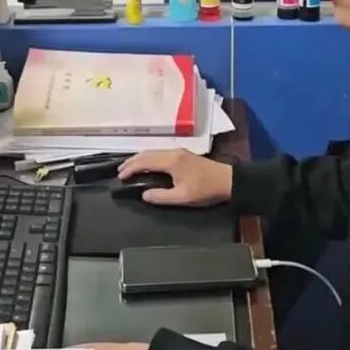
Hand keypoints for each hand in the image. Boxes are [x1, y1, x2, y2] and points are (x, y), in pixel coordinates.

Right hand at [118, 148, 232, 206]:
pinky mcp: (183, 154)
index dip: (130, 169)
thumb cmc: (206, 190)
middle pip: (147, 153)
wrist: (228, 181)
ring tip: (129, 168)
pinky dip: (149, 158)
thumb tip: (144, 194)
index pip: (145, 161)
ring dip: (140, 159)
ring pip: (153, 151)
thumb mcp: (182, 197)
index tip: (120, 177)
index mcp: (171, 161)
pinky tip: (147, 164)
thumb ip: (161, 196)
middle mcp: (173, 152)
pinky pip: (160, 153)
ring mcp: (179, 151)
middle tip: (120, 171)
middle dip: (132, 161)